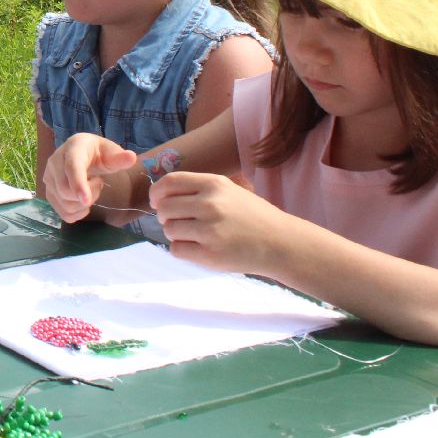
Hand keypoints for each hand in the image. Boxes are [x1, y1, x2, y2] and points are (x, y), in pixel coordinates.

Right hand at [40, 133, 137, 222]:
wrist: (82, 154)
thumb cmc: (98, 153)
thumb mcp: (111, 152)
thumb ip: (120, 157)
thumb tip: (131, 157)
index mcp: (72, 149)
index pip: (72, 167)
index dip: (78, 184)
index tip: (86, 201)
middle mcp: (54, 162)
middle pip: (66, 191)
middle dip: (89, 195)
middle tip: (99, 184)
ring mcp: (48, 178)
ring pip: (64, 204)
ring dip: (83, 205)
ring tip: (90, 191)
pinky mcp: (49, 192)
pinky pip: (62, 213)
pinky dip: (76, 214)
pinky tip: (83, 202)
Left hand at [151, 171, 284, 274]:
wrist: (281, 243)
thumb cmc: (252, 216)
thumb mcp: (228, 191)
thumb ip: (198, 189)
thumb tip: (160, 195)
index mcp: (214, 184)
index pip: (169, 182)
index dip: (156, 192)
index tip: (156, 201)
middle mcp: (210, 204)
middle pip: (164, 208)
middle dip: (166, 217)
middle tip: (179, 222)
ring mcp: (210, 230)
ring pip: (168, 230)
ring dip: (176, 234)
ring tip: (195, 236)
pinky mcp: (210, 254)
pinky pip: (176, 250)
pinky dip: (182, 250)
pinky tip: (199, 248)